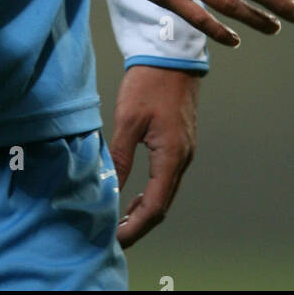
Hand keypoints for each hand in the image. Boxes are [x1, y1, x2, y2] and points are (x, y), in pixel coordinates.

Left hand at [109, 65, 199, 247]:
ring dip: (144, 210)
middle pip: (162, 205)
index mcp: (171, 156)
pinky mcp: (179, 143)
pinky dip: (149, 193)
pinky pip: (166, 178)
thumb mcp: (128, 119)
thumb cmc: (148, 83)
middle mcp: (182, 159)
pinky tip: (132, 195)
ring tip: (119, 220)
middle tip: (113, 236)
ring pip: (165, 192)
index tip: (115, 239)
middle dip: (139, 224)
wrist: (171, 55)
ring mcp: (184, 151)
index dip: (135, 228)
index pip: (155, 207)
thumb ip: (119, 157)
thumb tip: (109, 189)